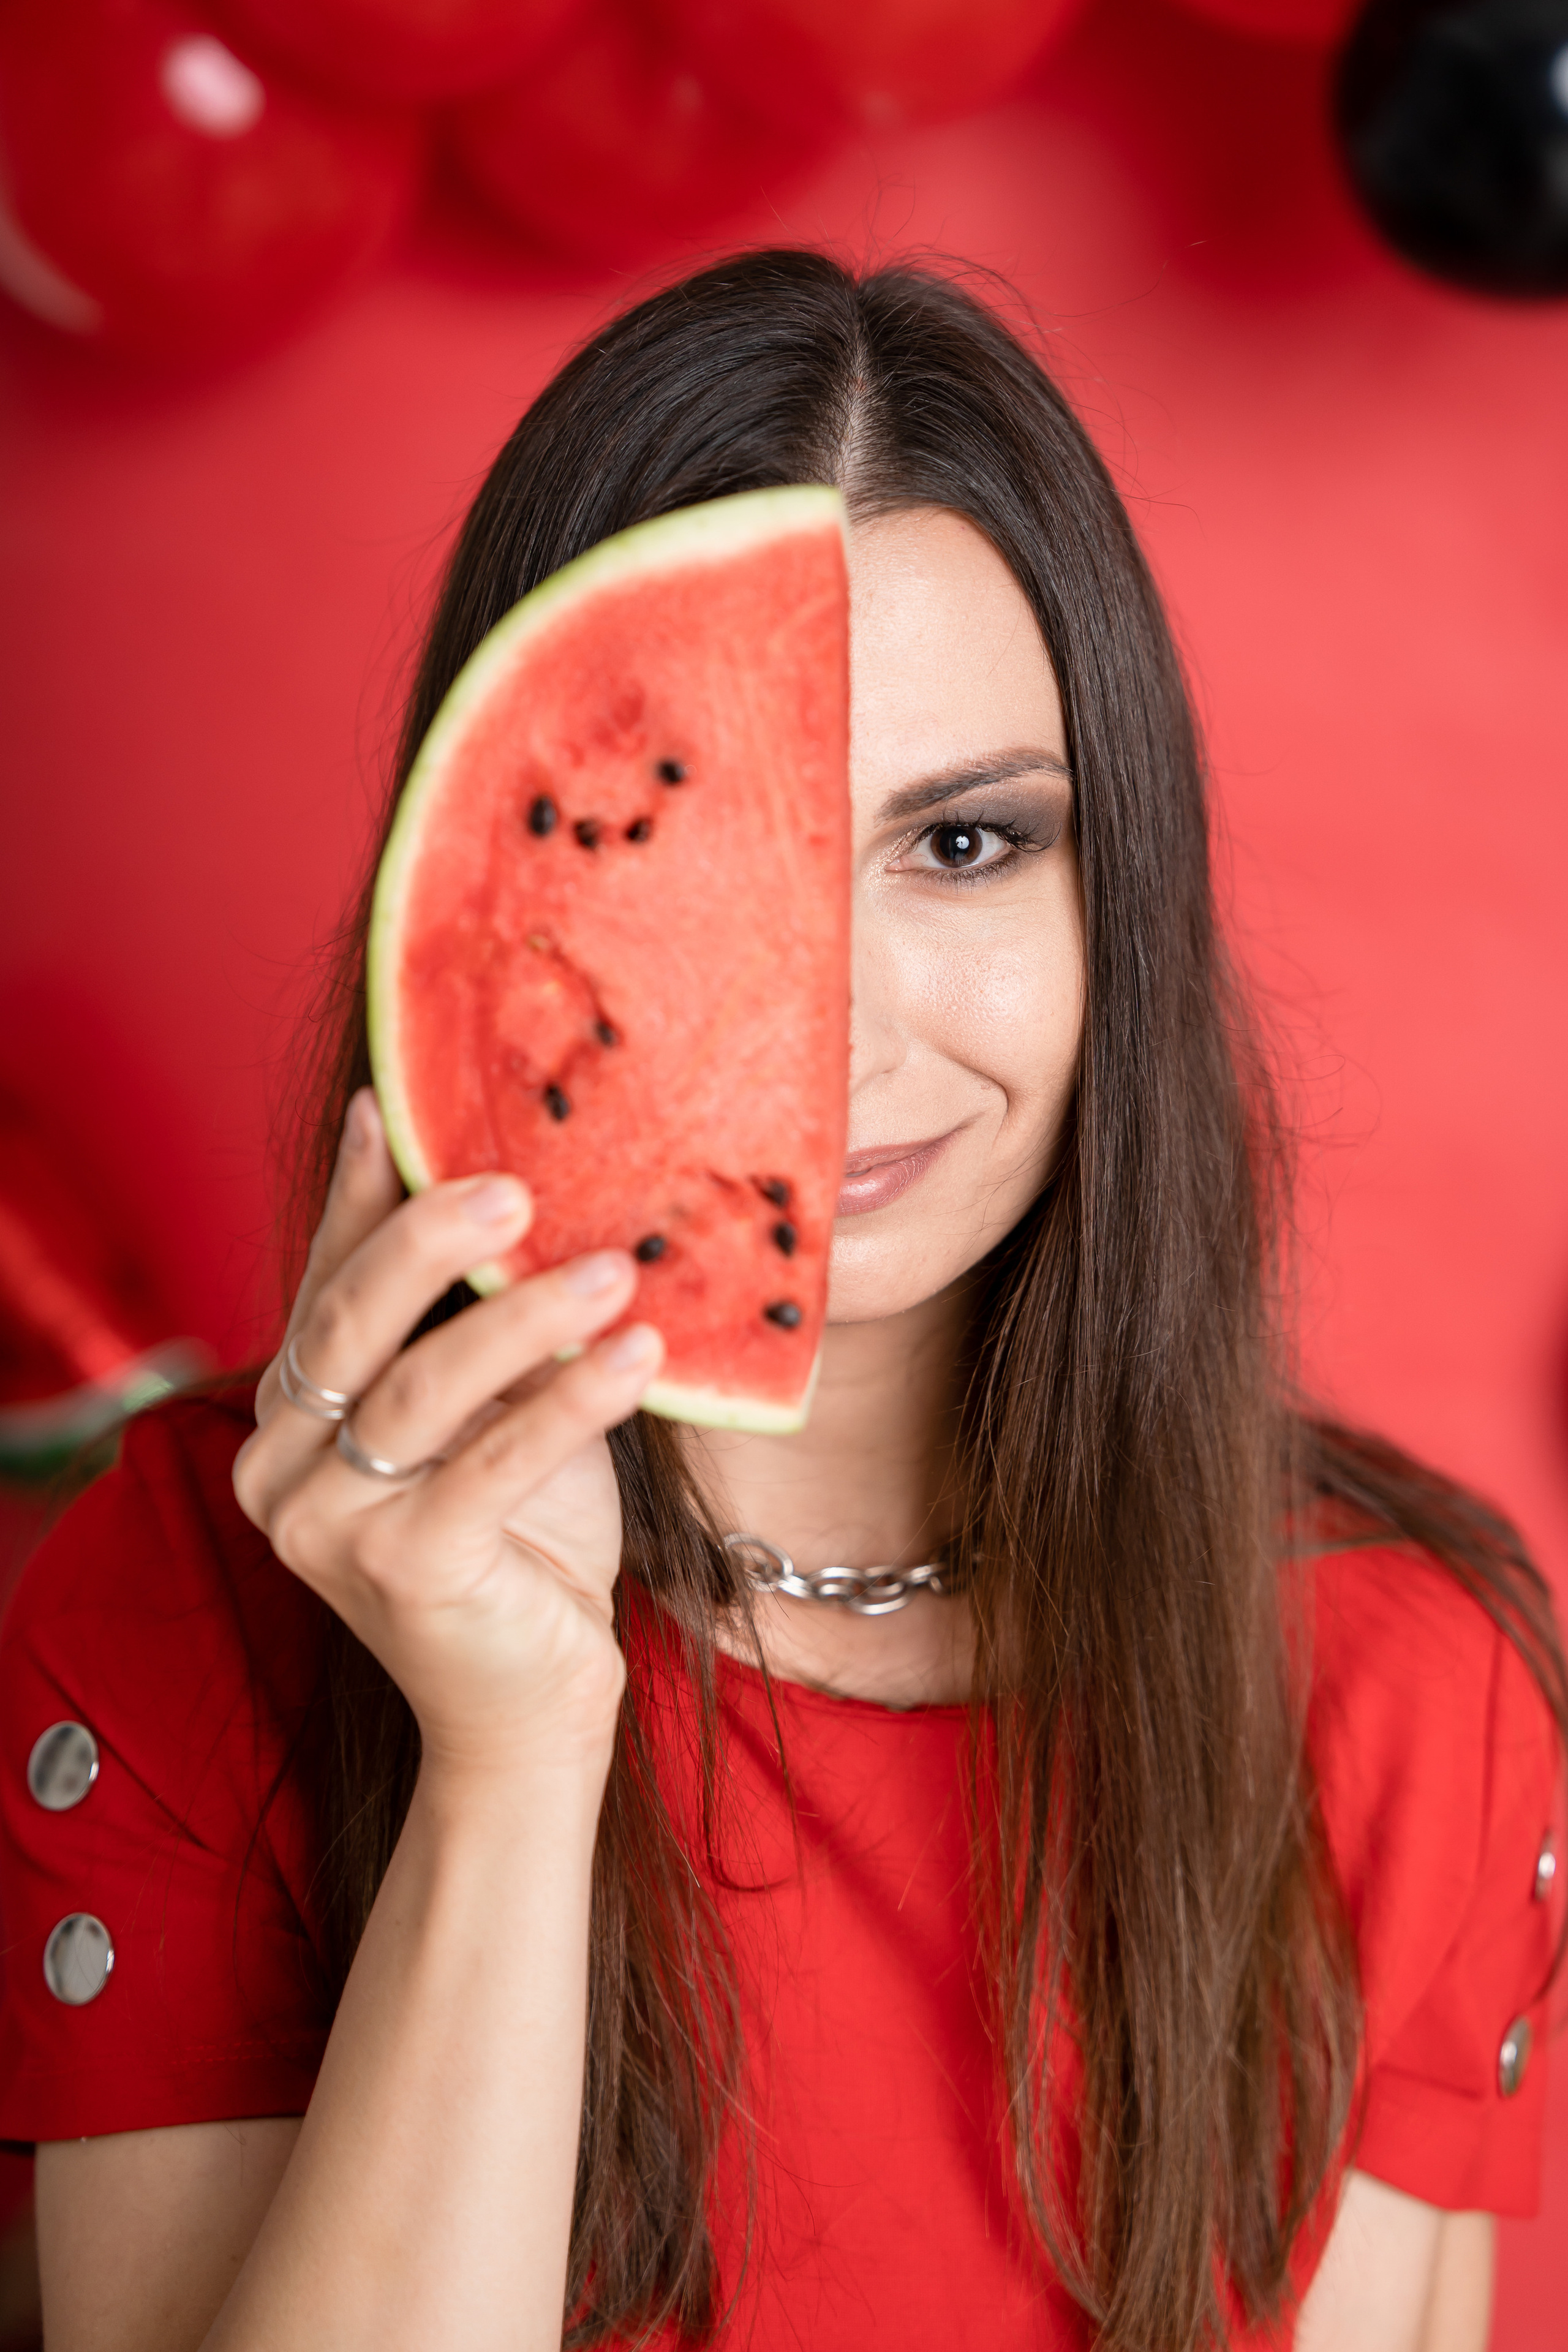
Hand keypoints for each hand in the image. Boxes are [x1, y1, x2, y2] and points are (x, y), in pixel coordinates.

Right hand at [234, 1089, 663, 1785]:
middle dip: (432, 1239)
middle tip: (515, 1183)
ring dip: (525, 1319)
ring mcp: (328, 1527)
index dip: (361, 1197)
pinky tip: (640, 1356)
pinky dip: (568, 1405)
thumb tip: (529, 1188)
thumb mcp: (493, 1412)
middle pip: (355, 1323)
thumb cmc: (523, 1542)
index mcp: (289, 1415)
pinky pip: (489, 1465)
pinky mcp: (403, 1574)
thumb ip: (479, 1324)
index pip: (328, 1283)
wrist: (530, 1707)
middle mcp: (281, 1466)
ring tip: (613, 1268)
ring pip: (423, 1389)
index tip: (392, 1106)